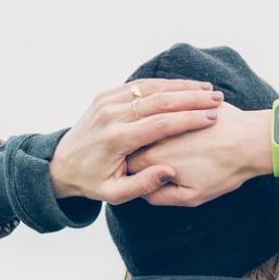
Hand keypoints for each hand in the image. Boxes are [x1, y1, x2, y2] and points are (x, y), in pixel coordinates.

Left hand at [49, 79, 223, 204]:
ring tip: (207, 91)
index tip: (211, 118)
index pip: (160, 123)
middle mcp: (111, 115)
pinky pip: (140, 85)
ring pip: (151, 88)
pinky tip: (185, 87)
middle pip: (159, 101)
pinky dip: (165, 85)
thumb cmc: (92, 182)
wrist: (62, 164)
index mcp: (116, 139)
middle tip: (216, 100)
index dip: (188, 119)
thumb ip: (143, 185)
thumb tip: (168, 171)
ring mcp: (107, 102)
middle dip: (191, 99)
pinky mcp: (107, 95)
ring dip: (181, 88)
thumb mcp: (115, 194)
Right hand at [125, 105, 272, 206]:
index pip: (127, 164)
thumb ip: (161, 195)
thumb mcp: (192, 196)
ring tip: (168, 140)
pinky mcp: (184, 102)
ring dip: (152, 126)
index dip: (131, 169)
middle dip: (138, 146)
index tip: (138, 171)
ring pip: (149, 120)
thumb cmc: (225, 171)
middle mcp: (156, 135)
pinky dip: (168, 113)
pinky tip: (178, 119)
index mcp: (153, 158)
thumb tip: (144, 191)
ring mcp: (169, 115)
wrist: (253, 142)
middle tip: (150, 155)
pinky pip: (168, 106)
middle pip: (134, 141)